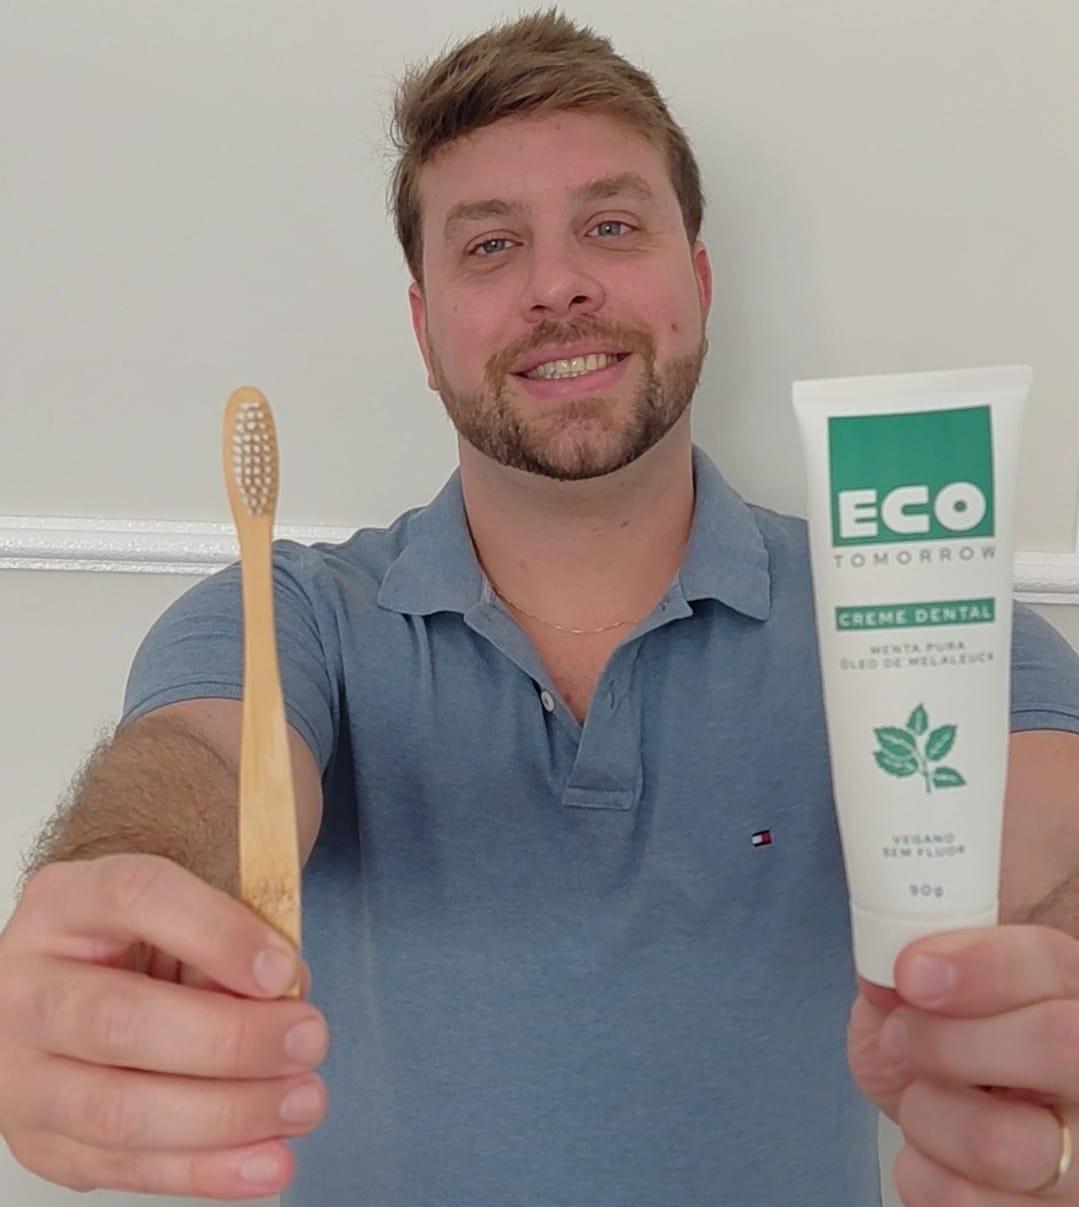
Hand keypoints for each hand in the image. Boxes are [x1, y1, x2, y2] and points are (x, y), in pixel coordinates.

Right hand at [0, 854, 328, 1199]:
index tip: (283, 968)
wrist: (86, 984)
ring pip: (118, 1109)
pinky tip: (267, 1161)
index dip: (216, 932)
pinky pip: (125, 1167)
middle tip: (309, 1039)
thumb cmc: (150, 942)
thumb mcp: (188, 915)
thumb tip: (286, 997)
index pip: (135, 897)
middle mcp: (25, 984)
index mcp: (66, 900)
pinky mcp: (40, 1141)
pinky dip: (206, 1171)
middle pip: (119, 1019)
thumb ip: (233, 940)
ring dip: (226, 1114)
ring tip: (303, 1103)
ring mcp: (20, 1072)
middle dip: (230, 1039)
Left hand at [848, 925, 1078, 1202]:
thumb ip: (905, 969)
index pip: (1049, 962)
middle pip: (1056, 1045)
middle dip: (948, 1041)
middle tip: (899, 1038)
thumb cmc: (945, 1042)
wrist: (954, 1115)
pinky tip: (934, 1151)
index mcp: (1066, 989)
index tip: (912, 974)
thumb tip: (884, 972)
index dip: (978, 966)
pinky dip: (924, 1174)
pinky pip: (968, 1202)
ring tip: (920, 1099)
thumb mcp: (922, 988)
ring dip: (928, 1116)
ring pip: (1007, 1146)